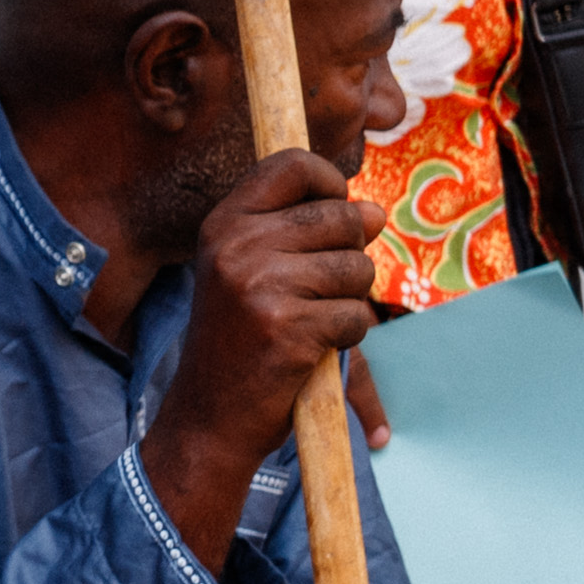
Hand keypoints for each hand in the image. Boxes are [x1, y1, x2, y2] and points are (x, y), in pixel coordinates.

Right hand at [146, 146, 382, 518]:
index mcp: (223, 224)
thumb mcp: (249, 272)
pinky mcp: (290, 329)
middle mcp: (237, 246)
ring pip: (357, 267)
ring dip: (349, 301)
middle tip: (315, 293)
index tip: (334, 213)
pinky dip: (346, 337)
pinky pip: (356, 315)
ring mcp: (261, 287)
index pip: (292, 164)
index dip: (329, 183)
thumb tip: (374, 213)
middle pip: (339, 217)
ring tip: (308, 323)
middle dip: (348, 254)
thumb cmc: (240, 342)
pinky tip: (310, 352)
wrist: (209, 418)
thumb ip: (305, 233)